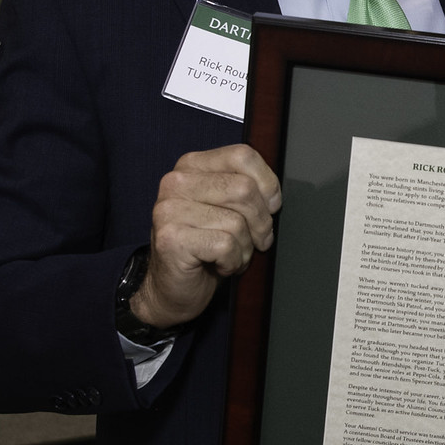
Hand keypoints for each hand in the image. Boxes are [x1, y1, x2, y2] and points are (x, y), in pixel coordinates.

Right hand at [130, 145, 280, 328]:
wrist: (171, 289)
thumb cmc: (205, 248)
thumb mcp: (225, 209)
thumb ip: (243, 189)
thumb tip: (274, 195)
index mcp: (191, 166)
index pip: (242, 156)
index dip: (267, 183)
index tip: (272, 207)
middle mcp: (176, 182)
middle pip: (244, 189)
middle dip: (261, 222)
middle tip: (258, 241)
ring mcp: (170, 210)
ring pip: (237, 221)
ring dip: (245, 248)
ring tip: (233, 255)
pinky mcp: (171, 239)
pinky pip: (226, 245)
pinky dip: (233, 262)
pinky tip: (221, 266)